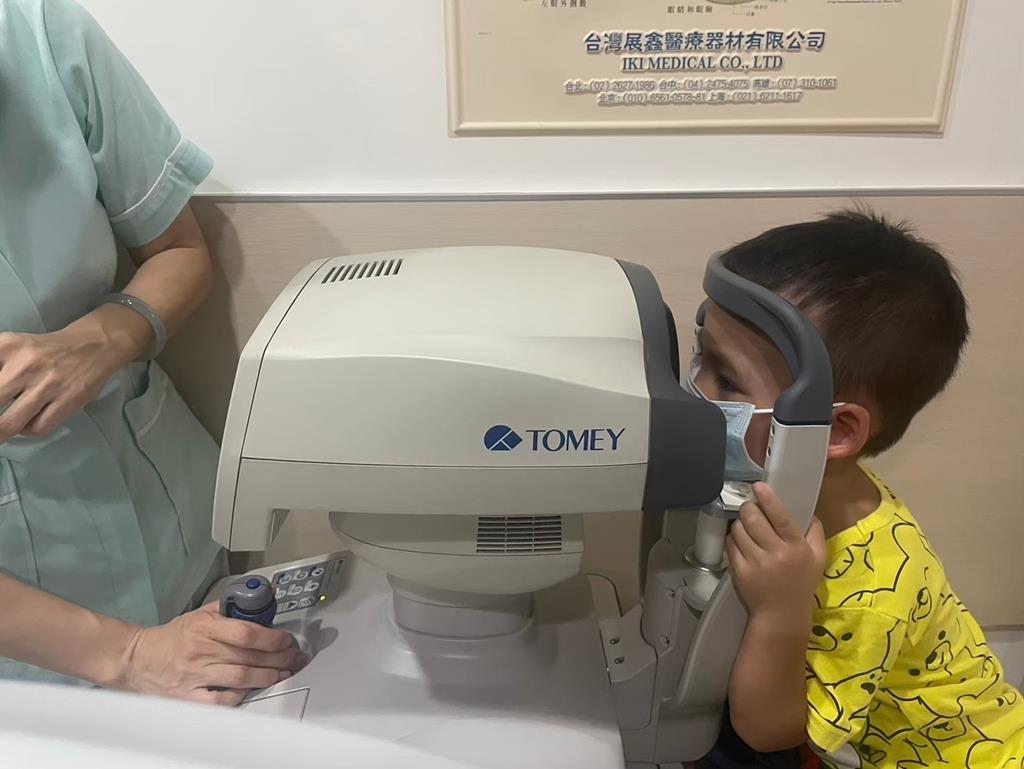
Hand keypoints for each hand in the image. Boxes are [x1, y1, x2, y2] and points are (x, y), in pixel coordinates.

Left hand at [0, 306, 151, 441]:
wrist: (95, 344)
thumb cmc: (47, 349)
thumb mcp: (12, 347)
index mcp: (7, 346)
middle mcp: (24, 364)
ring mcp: (48, 385)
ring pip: (8, 424)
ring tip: (0, 433)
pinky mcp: (68, 400)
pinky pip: (37, 428)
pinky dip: (27, 430)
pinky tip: (28, 421)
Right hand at [113, 603, 305, 705]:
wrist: (137, 658)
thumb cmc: (173, 636)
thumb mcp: (200, 614)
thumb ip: (229, 609)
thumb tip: (261, 601)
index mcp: (204, 627)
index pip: (246, 633)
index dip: (272, 638)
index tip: (287, 640)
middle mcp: (200, 650)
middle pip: (248, 657)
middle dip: (278, 658)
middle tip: (294, 658)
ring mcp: (194, 675)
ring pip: (240, 678)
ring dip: (267, 677)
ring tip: (283, 674)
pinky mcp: (187, 696)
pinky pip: (220, 700)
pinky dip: (239, 697)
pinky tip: (252, 691)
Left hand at [726, 482, 826, 623]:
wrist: (782, 614)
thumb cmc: (801, 583)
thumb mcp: (818, 558)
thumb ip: (815, 533)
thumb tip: (808, 511)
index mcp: (796, 547)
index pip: (779, 517)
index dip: (767, 499)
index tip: (758, 486)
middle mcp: (775, 553)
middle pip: (753, 518)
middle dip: (749, 508)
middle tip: (751, 508)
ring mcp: (755, 563)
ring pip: (738, 529)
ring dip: (740, 523)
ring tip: (746, 526)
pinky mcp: (739, 571)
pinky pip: (730, 545)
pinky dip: (733, 539)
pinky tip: (741, 542)